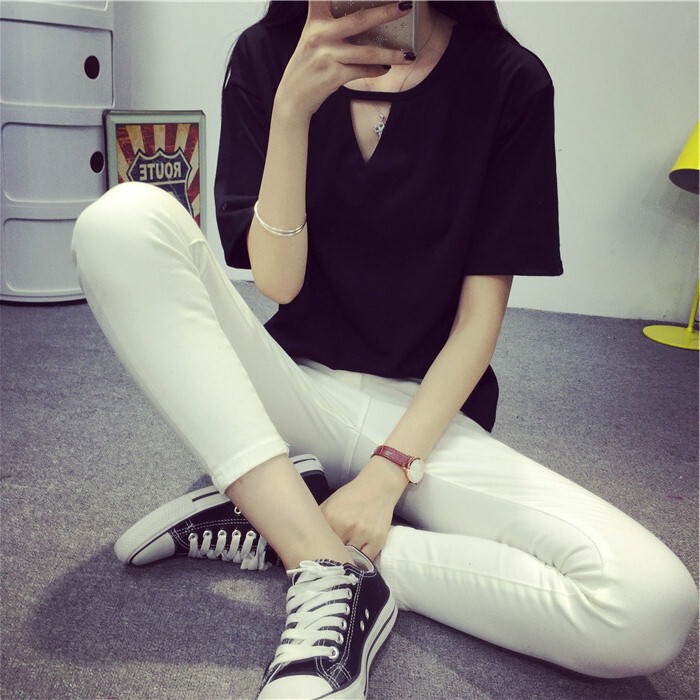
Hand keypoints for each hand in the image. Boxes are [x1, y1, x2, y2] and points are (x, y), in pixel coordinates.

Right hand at [275, 1, 414, 120]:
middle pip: (359, 20)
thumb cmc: (307, 65)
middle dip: (386, 12)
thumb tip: (365, 18)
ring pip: (367, 52)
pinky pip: (362, 71)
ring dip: (391, 54)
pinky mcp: (333, 75)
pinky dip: (376, 70)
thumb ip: (330, 24)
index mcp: (315, 21)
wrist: (292, 98)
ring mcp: (327, 55)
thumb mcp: (312, 38)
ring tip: (408, 55)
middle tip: (406, 5)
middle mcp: (320, 35)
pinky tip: (385, 68)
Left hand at [319, 457, 407, 560]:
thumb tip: (303, 534)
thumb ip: (317, 518)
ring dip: (346, 561)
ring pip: (350, 559)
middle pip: (334, 553)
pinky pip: (366, 561)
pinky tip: (357, 561)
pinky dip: (361, 563)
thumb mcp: (330, 502)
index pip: (319, 543)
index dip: (318, 551)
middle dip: (331, 557)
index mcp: (331, 517)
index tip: (317, 556)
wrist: (377, 486)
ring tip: (343, 563)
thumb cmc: (351, 496)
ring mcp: (363, 534)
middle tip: (329, 561)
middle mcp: (346, 526)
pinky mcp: (377, 539)